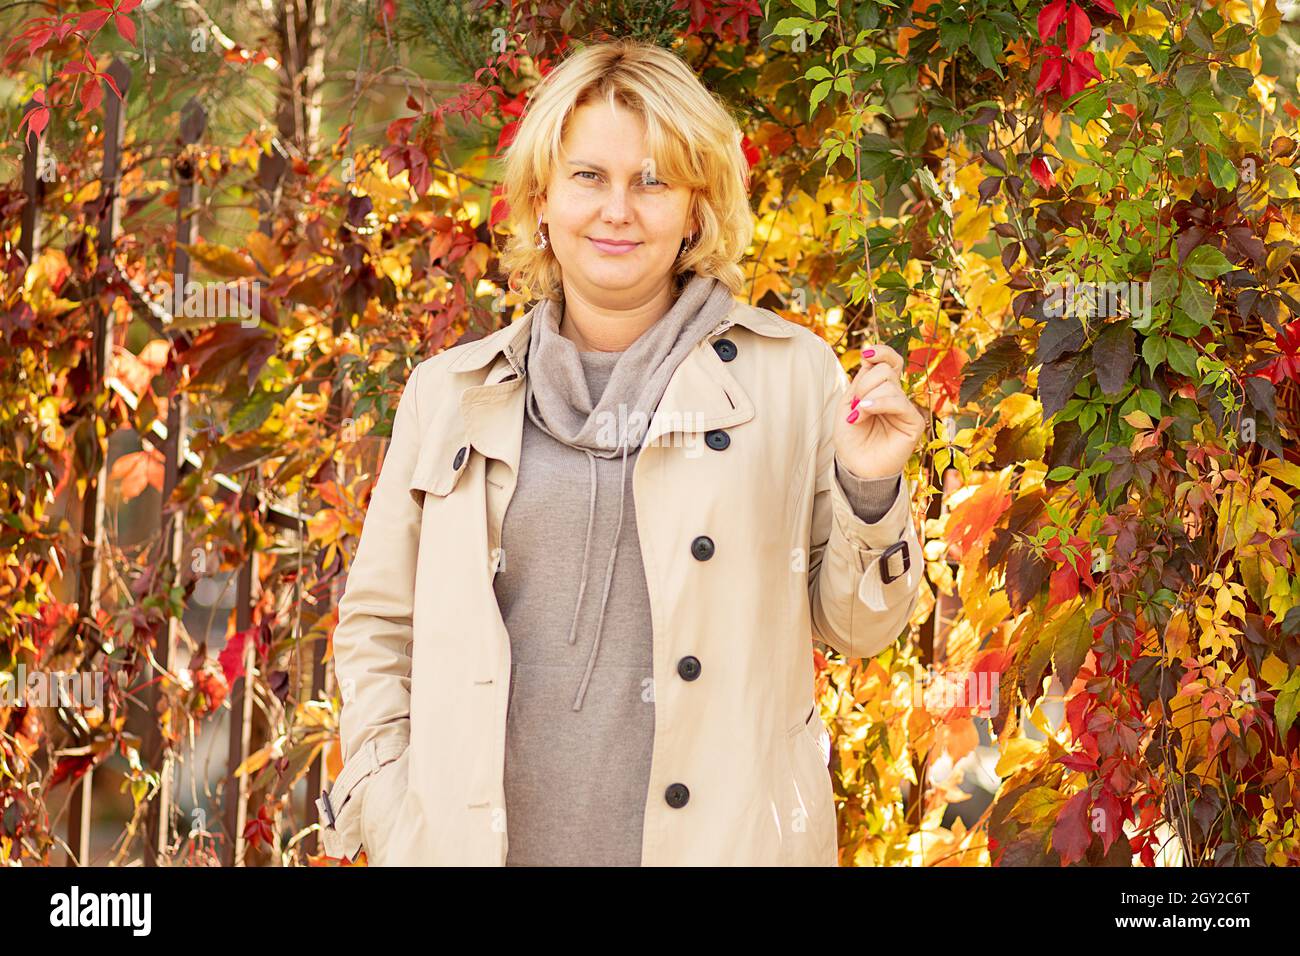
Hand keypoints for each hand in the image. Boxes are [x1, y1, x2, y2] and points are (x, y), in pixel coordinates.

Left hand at [833, 344, 926, 479]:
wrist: (854, 466)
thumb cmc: (850, 438)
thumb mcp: (848, 405)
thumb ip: (860, 382)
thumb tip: (871, 360)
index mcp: (881, 389)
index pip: (890, 361)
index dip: (881, 352)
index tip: (866, 354)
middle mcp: (896, 396)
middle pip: (885, 370)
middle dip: (864, 383)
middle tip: (855, 405)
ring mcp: (905, 409)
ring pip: (890, 385)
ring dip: (867, 397)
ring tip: (858, 416)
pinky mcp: (913, 423)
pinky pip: (899, 402)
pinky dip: (879, 404)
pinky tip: (864, 412)